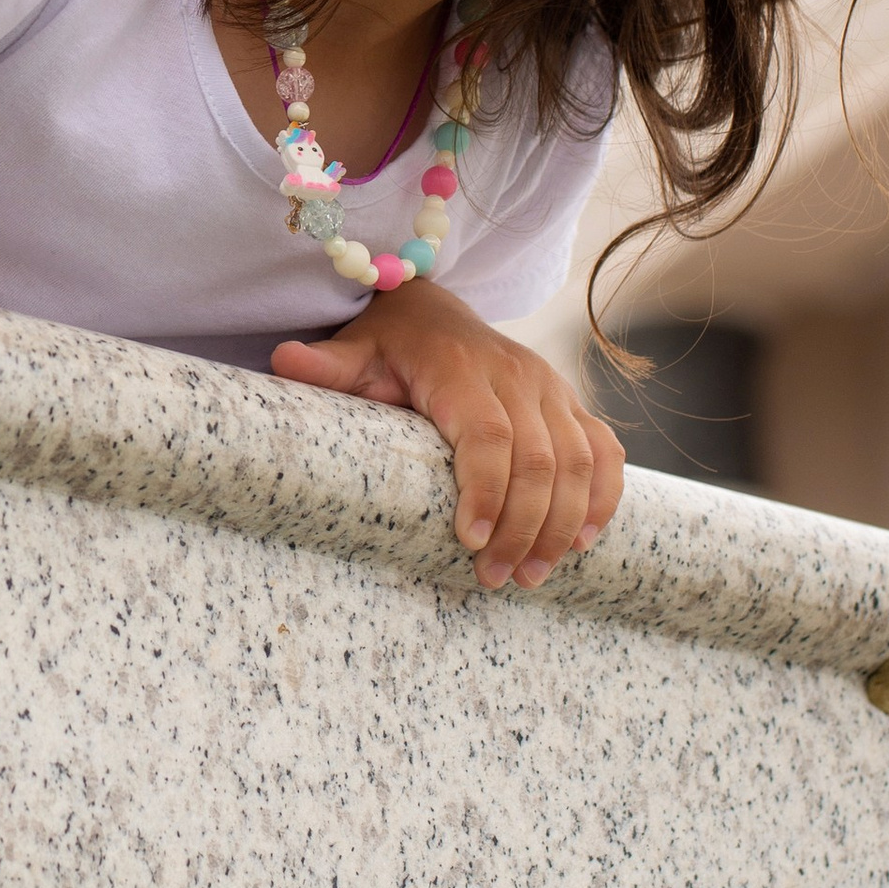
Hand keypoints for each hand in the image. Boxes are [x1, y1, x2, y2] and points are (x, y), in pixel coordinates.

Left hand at [271, 287, 624, 588]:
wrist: (434, 308)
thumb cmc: (388, 342)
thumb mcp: (354, 350)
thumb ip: (327, 366)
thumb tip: (284, 359)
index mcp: (462, 367)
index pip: (487, 434)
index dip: (485, 490)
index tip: (469, 541)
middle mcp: (517, 375)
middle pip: (540, 459)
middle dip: (523, 528)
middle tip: (496, 579)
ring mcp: (551, 389)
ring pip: (579, 461)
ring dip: (562, 525)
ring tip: (533, 576)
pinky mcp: (571, 403)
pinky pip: (604, 450)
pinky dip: (603, 496)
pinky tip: (584, 541)